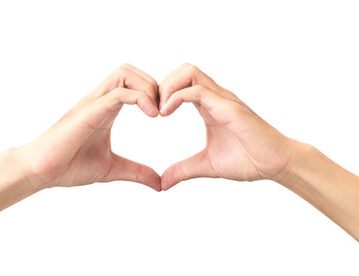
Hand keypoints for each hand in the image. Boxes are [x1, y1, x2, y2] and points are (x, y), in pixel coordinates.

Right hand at [18, 64, 161, 190]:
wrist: (41, 172)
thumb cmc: (69, 166)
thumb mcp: (112, 169)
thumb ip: (136, 172)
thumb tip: (159, 184)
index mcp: (106, 109)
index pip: (132, 83)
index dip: (153, 93)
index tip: (164, 115)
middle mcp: (100, 101)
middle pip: (129, 70)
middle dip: (153, 84)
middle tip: (163, 110)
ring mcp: (93, 103)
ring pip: (124, 73)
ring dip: (147, 87)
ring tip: (156, 112)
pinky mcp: (89, 112)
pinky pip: (118, 93)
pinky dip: (140, 98)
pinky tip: (151, 115)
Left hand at [159, 63, 296, 189]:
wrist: (275, 165)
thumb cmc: (248, 160)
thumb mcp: (206, 165)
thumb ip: (183, 170)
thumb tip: (163, 183)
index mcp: (209, 106)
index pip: (182, 83)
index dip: (163, 93)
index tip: (152, 114)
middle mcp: (216, 97)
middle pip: (184, 70)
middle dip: (163, 84)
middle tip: (153, 109)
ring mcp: (223, 100)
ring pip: (190, 72)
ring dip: (168, 87)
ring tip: (160, 111)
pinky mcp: (229, 108)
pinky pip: (197, 91)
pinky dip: (177, 97)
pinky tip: (167, 114)